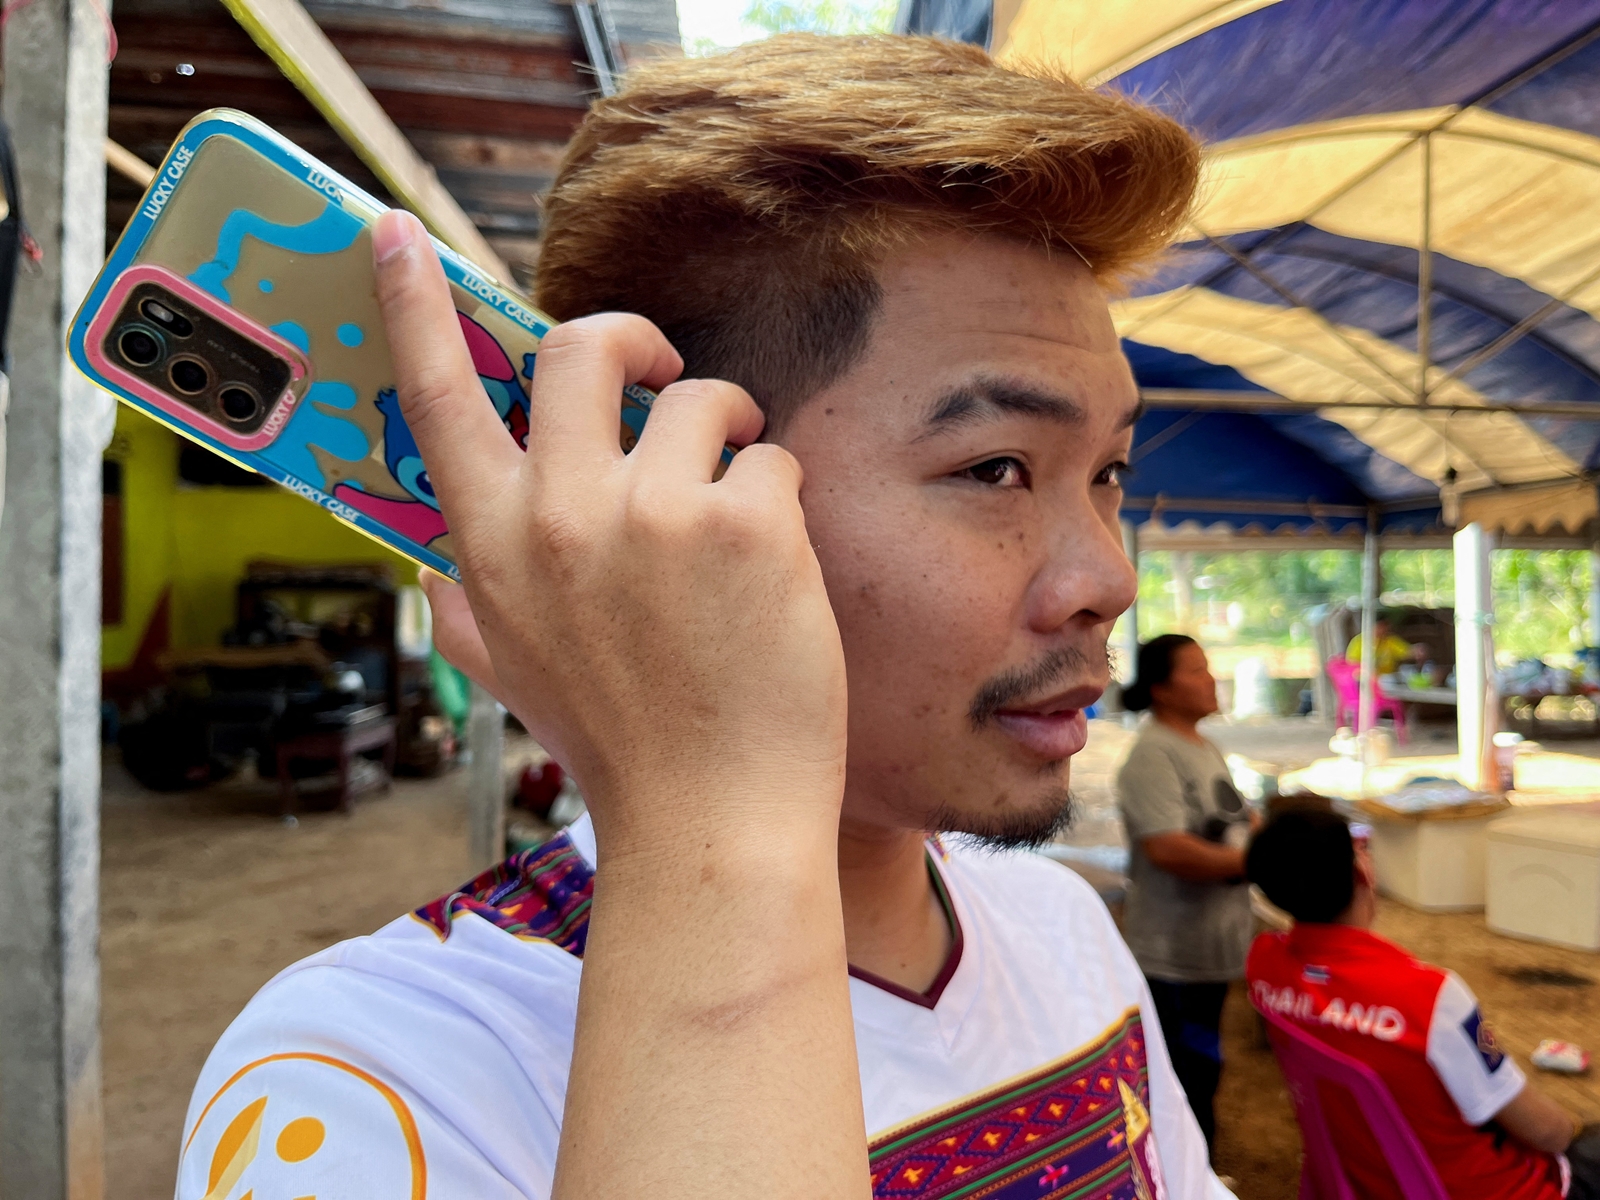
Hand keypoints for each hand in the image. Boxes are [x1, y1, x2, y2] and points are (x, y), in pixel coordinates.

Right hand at [371, 211, 847, 854]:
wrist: (712, 822)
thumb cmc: (620, 747)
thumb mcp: (514, 672)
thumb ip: (466, 607)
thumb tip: (428, 567)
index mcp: (492, 546)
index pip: (438, 397)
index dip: (412, 305)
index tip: (396, 234)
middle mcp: (559, 514)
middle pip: (581, 345)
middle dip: (631, 341)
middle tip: (662, 375)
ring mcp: (653, 512)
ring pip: (698, 396)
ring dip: (727, 436)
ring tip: (735, 516)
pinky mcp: (743, 521)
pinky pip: (770, 454)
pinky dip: (778, 499)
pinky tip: (771, 574)